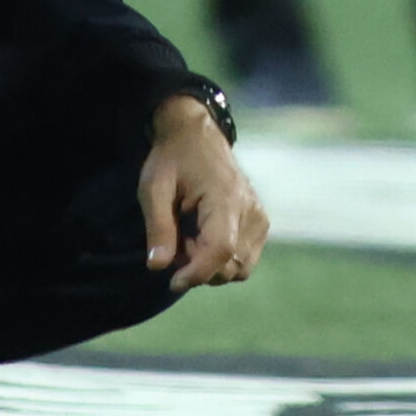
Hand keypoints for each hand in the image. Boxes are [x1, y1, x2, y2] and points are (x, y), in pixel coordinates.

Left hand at [139, 97, 268, 292]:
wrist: (197, 135)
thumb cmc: (172, 158)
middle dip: (200, 267)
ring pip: (241, 268)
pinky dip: (224, 260)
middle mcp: (251, 210)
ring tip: (190, 238)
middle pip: (231, 265)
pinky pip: (246, 259)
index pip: (221, 250)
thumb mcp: (154, 188)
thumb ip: (158, 227)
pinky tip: (204, 238)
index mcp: (226, 198)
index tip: (173, 281)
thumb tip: (158, 267)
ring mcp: (260, 217)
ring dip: (212, 265)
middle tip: (176, 243)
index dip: (197, 273)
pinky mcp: (261, 222)